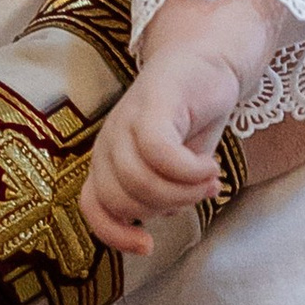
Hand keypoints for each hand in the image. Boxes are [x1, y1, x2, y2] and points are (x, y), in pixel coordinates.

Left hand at [82, 47, 243, 255]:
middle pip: (121, 199)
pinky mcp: (151, 107)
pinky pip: (159, 154)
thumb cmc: (191, 115)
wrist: (209, 58)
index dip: (114, 235)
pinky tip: (210, 164)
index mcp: (110, 159)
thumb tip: (164, 217)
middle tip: (202, 194)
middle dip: (166, 208)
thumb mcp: (176, 165)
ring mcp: (127, 122)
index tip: (149, 247)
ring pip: (139, 181)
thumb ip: (163, 192)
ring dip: (183, 192)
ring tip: (211, 179)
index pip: (93, 206)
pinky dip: (189, 170)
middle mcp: (110, 141)